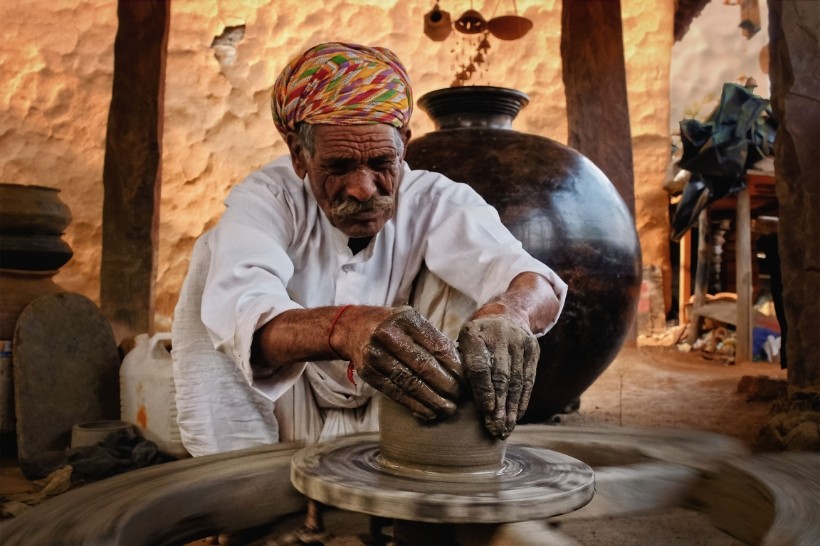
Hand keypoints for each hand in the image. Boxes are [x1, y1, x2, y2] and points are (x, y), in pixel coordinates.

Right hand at [351, 306, 463, 420]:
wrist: (353, 329)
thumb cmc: (392, 326)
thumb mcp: (411, 321)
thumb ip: (433, 339)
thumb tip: (461, 366)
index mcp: (406, 319)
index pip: (437, 346)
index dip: (455, 366)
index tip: (466, 379)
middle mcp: (389, 335)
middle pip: (424, 366)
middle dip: (447, 385)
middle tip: (460, 396)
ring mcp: (376, 355)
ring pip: (411, 383)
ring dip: (433, 400)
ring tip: (448, 409)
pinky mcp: (369, 374)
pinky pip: (396, 393)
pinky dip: (415, 405)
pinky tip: (429, 412)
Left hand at [457, 315, 539, 438]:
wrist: (508, 313)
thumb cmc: (477, 337)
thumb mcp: (463, 342)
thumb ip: (461, 366)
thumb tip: (458, 402)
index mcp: (474, 332)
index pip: (480, 366)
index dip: (483, 390)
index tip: (486, 411)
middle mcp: (500, 335)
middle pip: (501, 376)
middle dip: (498, 406)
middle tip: (495, 429)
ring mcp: (519, 341)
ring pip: (516, 380)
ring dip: (511, 408)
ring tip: (505, 429)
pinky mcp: (533, 349)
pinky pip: (529, 379)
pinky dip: (522, 399)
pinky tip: (517, 416)